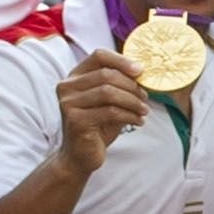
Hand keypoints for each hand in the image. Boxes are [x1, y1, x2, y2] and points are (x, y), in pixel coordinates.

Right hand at [53, 49, 151, 172]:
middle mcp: (67, 87)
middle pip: (106, 75)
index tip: (141, 71)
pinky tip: (138, 121)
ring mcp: (68, 103)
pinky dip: (129, 115)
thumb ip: (118, 85)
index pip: (99, 56)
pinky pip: (110, 112)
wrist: (81, 156)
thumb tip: (142, 73)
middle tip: (145, 97)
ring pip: (109, 92)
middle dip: (131, 86)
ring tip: (144, 110)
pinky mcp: (76, 120)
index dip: (122, 60)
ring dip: (132, 101)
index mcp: (74, 77)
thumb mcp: (108, 102)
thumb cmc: (97, 127)